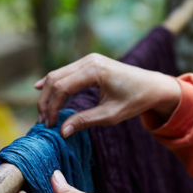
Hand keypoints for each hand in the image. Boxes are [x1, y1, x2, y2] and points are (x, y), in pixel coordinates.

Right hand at [35, 53, 181, 137]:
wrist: (152, 86)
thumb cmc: (135, 101)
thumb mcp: (111, 115)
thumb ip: (85, 121)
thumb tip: (62, 132)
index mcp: (95, 71)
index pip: (62, 88)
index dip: (52, 108)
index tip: (50, 126)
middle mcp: (89, 60)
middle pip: (55, 79)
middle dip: (46, 101)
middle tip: (43, 122)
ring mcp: (89, 59)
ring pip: (57, 75)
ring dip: (48, 94)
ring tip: (44, 115)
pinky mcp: (90, 63)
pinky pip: (66, 72)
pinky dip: (54, 83)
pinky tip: (40, 89)